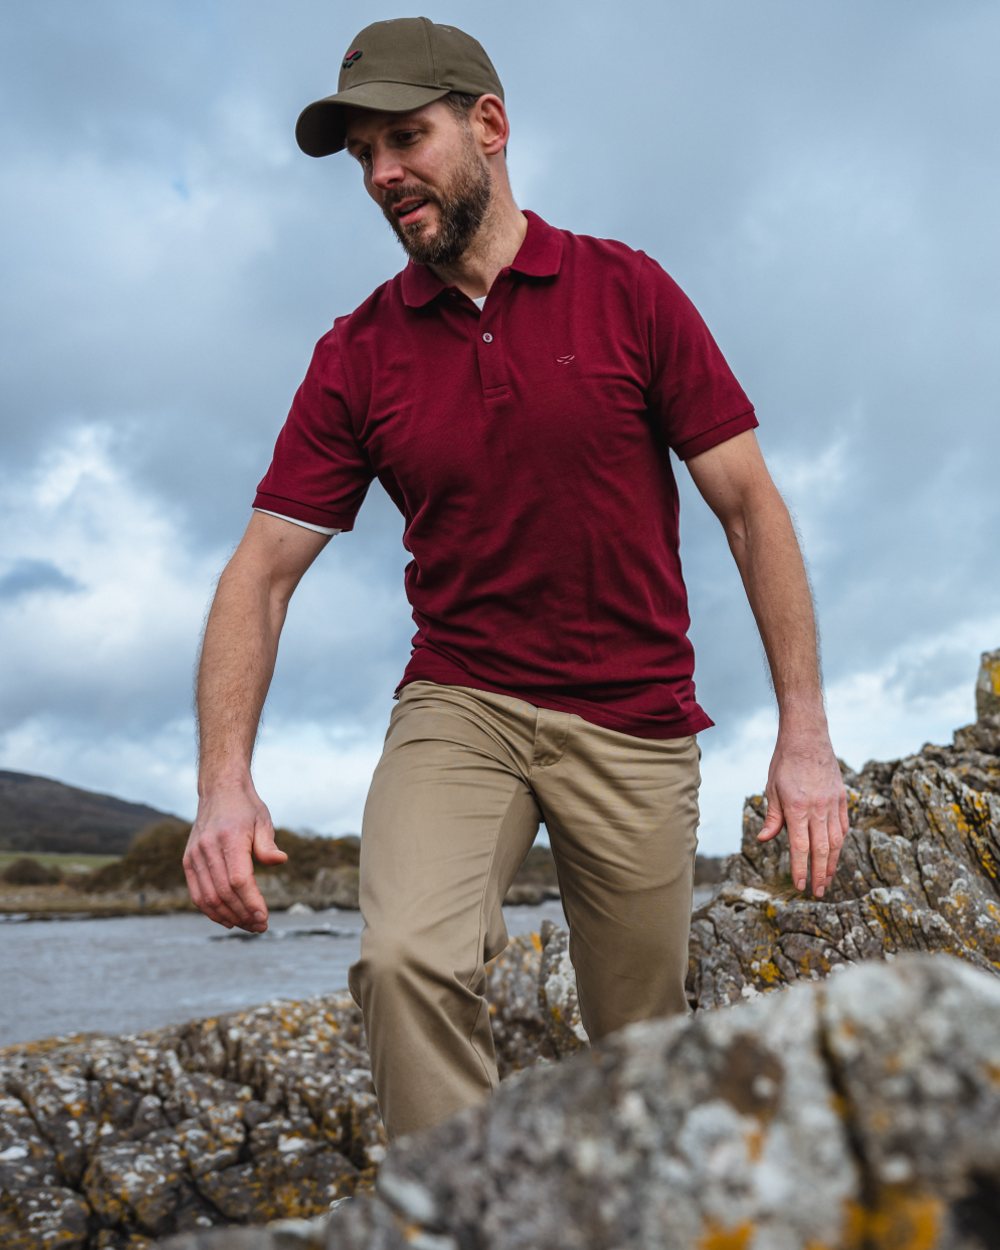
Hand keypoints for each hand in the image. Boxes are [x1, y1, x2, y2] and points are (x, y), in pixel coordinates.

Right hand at [183, 781, 287, 931]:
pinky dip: (211, 911)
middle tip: (261, 927)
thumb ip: (267, 844)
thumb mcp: (263, 820)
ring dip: (228, 917)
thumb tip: (280, 860)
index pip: (238, 880)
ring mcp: (194, 856)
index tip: (264, 918)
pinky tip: (228, 919)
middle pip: (223, 893)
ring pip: (208, 898)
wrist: (219, 791)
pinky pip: (197, 893)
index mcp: (228, 838)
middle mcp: (207, 848)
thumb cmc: (246, 808)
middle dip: (243, 915)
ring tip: (248, 926)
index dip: (251, 902)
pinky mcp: (188, 861)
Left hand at [756, 730, 847, 896]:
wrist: (807, 737)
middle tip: (819, 892)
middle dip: (820, 874)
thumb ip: (772, 817)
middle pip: (822, 849)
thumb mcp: (771, 789)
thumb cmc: (784, 762)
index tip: (801, 886)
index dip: (801, 869)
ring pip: (837, 841)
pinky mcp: (842, 797)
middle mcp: (818, 809)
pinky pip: (844, 825)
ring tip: (828, 879)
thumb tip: (764, 840)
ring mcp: (833, 803)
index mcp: (797, 808)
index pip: (800, 847)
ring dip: (833, 863)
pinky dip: (841, 842)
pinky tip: (836, 853)